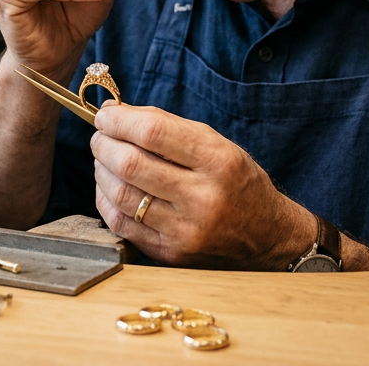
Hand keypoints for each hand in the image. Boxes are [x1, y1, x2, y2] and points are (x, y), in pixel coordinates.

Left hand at [90, 103, 314, 269]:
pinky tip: (110, 187)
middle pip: (131, 164)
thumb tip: (116, 114)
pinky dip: (106, 199)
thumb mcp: (218, 146)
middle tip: (100, 136)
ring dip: (102, 170)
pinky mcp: (170, 253)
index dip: (119, 121)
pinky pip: (121, 223)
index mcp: (219, 161)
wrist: (267, 238)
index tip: (106, 116)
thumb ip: (168, 128)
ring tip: (105, 159)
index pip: (154, 132)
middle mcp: (203, 198)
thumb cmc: (238, 184)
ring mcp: (185, 230)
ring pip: (121, 194)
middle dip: (104, 144)